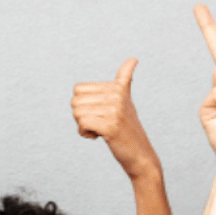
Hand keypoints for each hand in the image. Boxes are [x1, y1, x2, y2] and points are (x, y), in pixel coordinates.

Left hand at [73, 57, 158, 175]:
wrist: (140, 155)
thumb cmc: (127, 128)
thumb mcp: (126, 100)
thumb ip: (125, 80)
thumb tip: (133, 58)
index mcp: (117, 88)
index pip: (78, 88)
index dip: (83, 103)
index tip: (100, 111)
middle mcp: (116, 96)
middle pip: (75, 101)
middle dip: (82, 115)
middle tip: (99, 123)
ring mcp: (115, 110)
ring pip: (77, 113)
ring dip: (84, 126)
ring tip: (101, 130)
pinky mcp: (110, 126)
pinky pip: (82, 124)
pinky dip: (85, 133)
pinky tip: (98, 136)